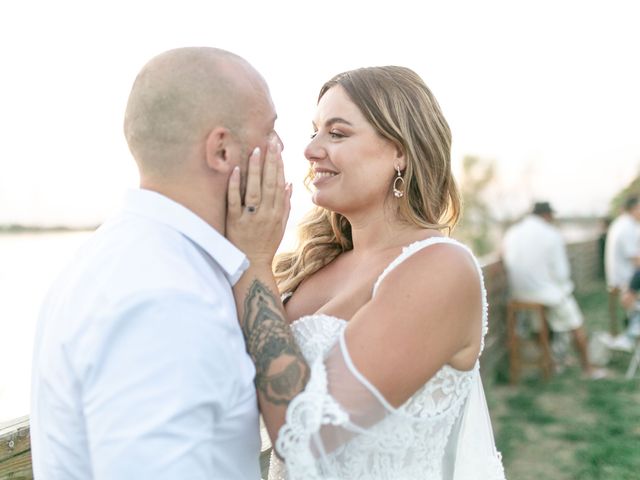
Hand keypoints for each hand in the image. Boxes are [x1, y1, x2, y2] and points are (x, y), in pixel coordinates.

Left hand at [226, 136, 291, 264]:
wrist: (253, 267)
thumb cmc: (266, 245)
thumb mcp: (281, 226)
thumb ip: (286, 205)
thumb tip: (289, 184)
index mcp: (278, 213)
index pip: (279, 184)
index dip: (279, 165)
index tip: (278, 148)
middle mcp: (266, 214)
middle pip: (269, 184)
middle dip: (270, 161)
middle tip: (269, 141)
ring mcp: (250, 218)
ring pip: (253, 190)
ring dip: (254, 169)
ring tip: (255, 150)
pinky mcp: (234, 222)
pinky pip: (234, 201)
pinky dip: (234, 185)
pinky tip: (234, 170)